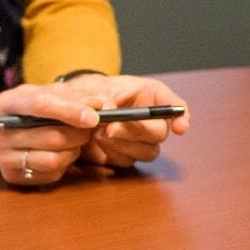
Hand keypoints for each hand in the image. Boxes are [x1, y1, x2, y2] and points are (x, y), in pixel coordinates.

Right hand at [0, 81, 106, 187]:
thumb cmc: (29, 107)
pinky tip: (65, 152)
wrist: (2, 129)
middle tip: (91, 128)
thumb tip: (97, 105)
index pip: (39, 105)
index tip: (94, 117)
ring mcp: (2, 158)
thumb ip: (73, 96)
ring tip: (77, 140)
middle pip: (51, 137)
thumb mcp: (46, 92)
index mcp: (4, 104)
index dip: (70, 110)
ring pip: (53, 159)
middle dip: (79, 133)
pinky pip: (50, 174)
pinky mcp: (13, 176)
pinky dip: (65, 163)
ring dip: (74, 150)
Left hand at [61, 74, 189, 168]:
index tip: (180, 128)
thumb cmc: (89, 91)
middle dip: (136, 132)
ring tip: (97, 134)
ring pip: (146, 152)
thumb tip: (107, 111)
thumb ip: (105, 99)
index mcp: (150, 95)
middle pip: (159, 133)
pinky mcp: (124, 154)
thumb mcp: (96, 88)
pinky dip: (111, 154)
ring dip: (123, 145)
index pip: (175, 106)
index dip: (181, 116)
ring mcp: (139, 140)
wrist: (69, 109)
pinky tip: (96, 145)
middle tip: (111, 128)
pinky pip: (126, 161)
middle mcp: (150, 119)